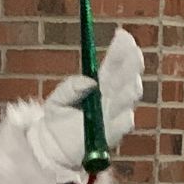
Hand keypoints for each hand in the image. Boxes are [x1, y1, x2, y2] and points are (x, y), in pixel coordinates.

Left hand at [27, 26, 143, 173]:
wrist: (51, 148)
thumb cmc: (57, 120)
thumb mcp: (57, 99)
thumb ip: (70, 87)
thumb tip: (89, 81)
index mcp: (101, 86)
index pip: (115, 65)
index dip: (121, 50)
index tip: (123, 35)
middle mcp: (112, 99)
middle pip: (127, 79)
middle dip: (130, 64)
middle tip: (131, 49)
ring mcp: (114, 117)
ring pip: (128, 98)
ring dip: (129, 84)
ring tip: (130, 72)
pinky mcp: (110, 136)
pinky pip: (122, 124)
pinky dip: (122, 113)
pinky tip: (123, 101)